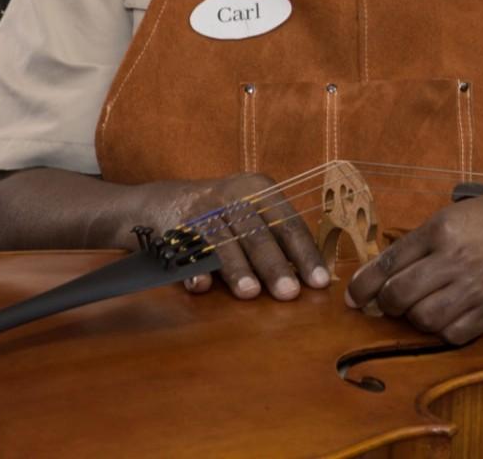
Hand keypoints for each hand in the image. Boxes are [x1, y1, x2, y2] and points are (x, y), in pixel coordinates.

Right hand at [150, 172, 330, 301]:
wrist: (163, 201)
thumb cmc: (224, 213)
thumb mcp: (252, 211)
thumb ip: (277, 237)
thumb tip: (310, 276)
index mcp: (261, 190)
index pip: (289, 224)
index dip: (305, 255)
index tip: (318, 282)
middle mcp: (234, 195)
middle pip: (259, 234)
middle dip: (275, 265)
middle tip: (288, 293)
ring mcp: (203, 209)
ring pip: (225, 242)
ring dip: (237, 269)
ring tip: (250, 292)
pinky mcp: (176, 225)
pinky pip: (188, 250)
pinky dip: (194, 269)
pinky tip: (202, 286)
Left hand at [343, 181, 482, 344]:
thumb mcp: (468, 212)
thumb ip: (434, 238)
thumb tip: (399, 267)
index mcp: (444, 228)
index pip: (388, 262)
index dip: (364, 285)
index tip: (354, 296)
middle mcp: (455, 258)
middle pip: (399, 296)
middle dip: (386, 305)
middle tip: (388, 305)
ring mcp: (477, 287)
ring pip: (423, 319)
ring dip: (416, 319)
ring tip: (424, 309)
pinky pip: (454, 334)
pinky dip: (445, 331)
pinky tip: (451, 319)